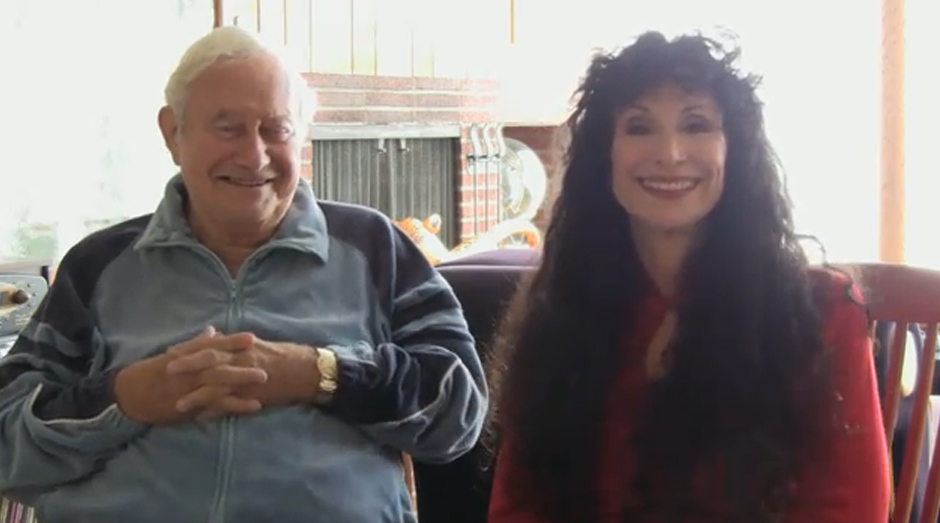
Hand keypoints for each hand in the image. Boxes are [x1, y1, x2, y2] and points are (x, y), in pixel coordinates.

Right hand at [113, 327, 267, 424]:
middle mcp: (188, 370)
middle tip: (263, 356)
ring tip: (265, 379)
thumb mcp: (173, 354)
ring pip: (219, 383)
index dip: (232, 341)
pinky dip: (235, 405)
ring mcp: (189, 388)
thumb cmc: (152, 372)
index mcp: (185, 355)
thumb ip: (195, 343)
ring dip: (242, 381)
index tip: (252, 337)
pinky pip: (216, 405)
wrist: (128, 395)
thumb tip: (213, 330)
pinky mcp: (191, 406)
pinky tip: (254, 405)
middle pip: (218, 362)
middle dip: (241, 359)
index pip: (211, 345)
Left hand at [168, 337, 319, 413]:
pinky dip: (215, 411)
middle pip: (210, 361)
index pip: (211, 345)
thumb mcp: (257, 344)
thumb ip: (232, 343)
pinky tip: (201, 418)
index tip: (170, 351)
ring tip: (177, 404)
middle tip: (166, 370)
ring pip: (217, 385)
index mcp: (242, 346)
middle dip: (187, 365)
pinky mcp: (253, 396)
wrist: (306, 371)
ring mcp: (247, 378)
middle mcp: (242, 359)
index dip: (190, 348)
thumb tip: (212, 335)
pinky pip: (231, 404)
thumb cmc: (283, 356)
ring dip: (196, 395)